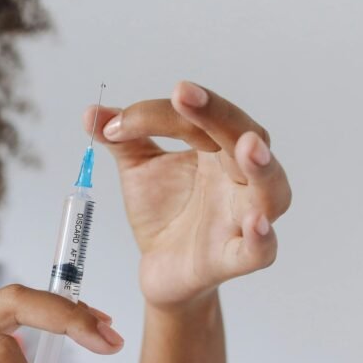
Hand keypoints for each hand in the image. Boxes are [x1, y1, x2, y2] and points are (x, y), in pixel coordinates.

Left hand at [85, 81, 291, 308]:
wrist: (160, 268)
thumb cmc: (163, 213)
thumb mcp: (139, 171)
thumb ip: (122, 139)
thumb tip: (91, 112)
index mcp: (217, 150)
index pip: (201, 119)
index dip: (162, 114)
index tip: (119, 122)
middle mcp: (238, 179)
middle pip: (245, 137)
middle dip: (217, 115)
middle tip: (185, 95)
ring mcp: (242, 218)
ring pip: (271, 190)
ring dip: (262, 167)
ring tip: (248, 146)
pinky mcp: (235, 258)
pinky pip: (261, 250)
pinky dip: (263, 237)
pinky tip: (256, 223)